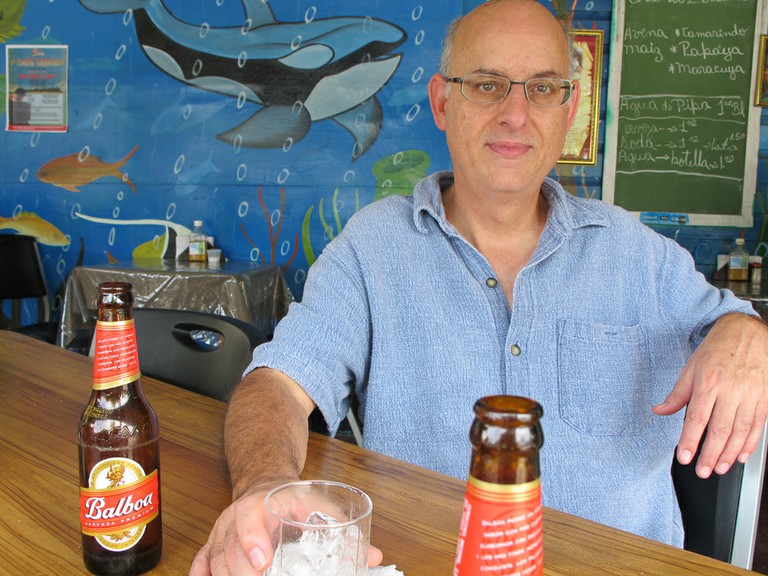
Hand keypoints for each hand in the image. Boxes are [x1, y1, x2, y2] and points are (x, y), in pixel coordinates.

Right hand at [189, 482, 384, 574]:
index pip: (249, 518)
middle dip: (240, 572)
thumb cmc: (291, 498)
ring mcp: (220, 532)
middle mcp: (234, 518)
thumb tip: (375, 557)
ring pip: (214, 559)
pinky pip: (201, 564)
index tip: (261, 562)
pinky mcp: (213, 546)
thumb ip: (342, 529)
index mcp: (260, 503)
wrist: (264, 483)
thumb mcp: (316, 504)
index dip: (251, 540)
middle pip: (229, 548)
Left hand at [653, 313, 767, 477]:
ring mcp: (750, 395)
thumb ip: (677, 394)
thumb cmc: (718, 349)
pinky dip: (750, 444)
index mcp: (709, 382)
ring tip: (719, 468)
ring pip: (740, 432)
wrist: (749, 333)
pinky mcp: (764, 399)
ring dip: (730, 454)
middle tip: (702, 471)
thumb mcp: (691, 367)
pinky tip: (741, 456)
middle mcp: (731, 391)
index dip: (690, 440)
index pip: (697, 418)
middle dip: (710, 455)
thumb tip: (659, 410)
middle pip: (720, 430)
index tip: (683, 457)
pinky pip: (758, 426)